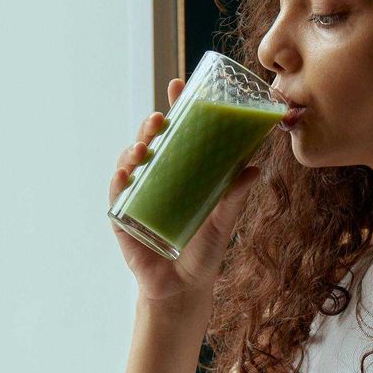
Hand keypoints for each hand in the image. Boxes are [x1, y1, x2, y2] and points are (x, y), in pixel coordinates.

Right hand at [109, 77, 260, 302]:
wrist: (184, 288)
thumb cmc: (205, 251)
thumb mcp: (223, 221)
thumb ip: (235, 196)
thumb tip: (255, 169)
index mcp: (181, 172)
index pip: (177, 133)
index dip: (175, 108)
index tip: (177, 84)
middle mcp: (156, 178)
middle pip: (150, 141)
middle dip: (151, 125)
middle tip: (161, 118)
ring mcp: (137, 196)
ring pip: (130, 162)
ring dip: (134, 149)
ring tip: (144, 145)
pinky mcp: (122, 218)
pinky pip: (117, 195)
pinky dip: (119, 182)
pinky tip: (125, 173)